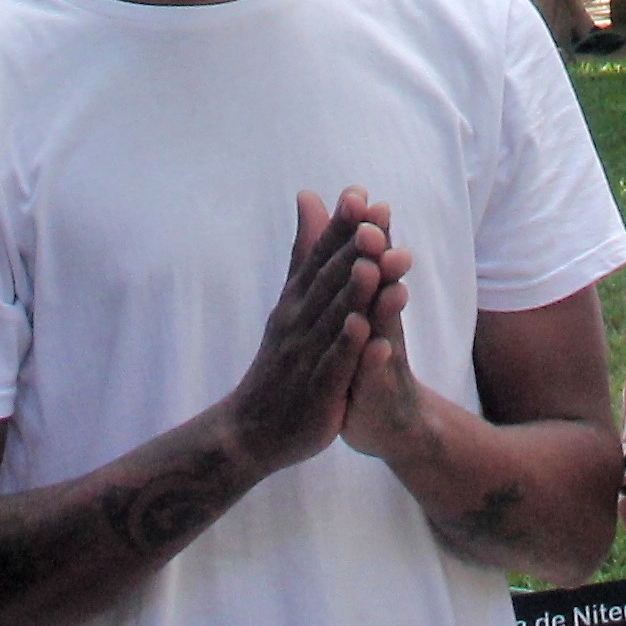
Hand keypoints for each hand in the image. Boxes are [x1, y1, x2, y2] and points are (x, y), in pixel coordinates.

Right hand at [212, 192, 396, 483]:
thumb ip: (304, 251)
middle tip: (374, 219)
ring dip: (355, 295)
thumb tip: (309, 195)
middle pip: (328, 283)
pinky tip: (374, 336)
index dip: (338, 228)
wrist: (250, 430)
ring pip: (335, 322)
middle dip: (351, 251)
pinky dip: (352, 352)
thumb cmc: (278, 361)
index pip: (318, 258)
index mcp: (296, 301)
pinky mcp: (319, 394)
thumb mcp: (289, 300)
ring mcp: (307, 358)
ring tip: (375, 266)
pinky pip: (336, 370)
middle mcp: (299, 324)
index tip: (358, 194)